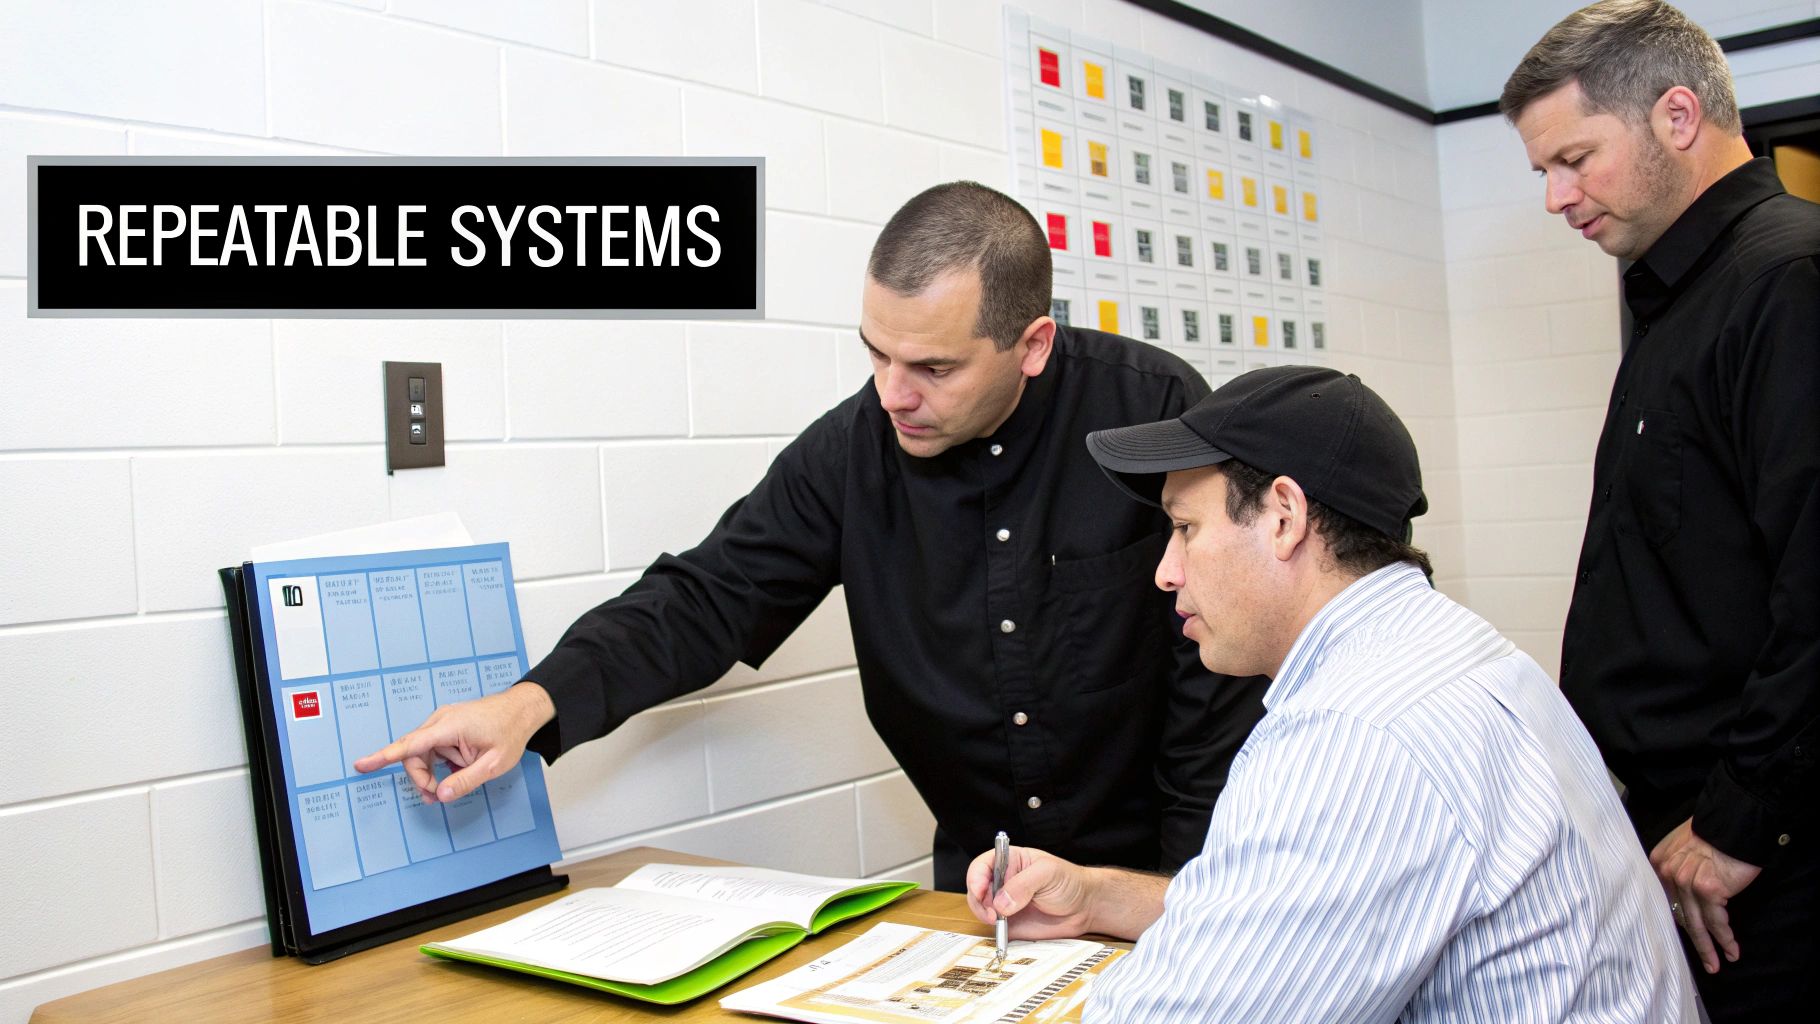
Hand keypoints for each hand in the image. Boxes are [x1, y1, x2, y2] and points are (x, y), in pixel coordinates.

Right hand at [352, 682, 554, 802]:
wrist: (522, 709)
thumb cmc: (511, 731)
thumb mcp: (494, 764)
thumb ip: (466, 781)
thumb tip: (441, 795)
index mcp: (450, 726)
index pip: (409, 744)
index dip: (383, 757)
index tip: (361, 765)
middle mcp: (440, 721)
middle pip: (414, 755)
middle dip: (421, 778)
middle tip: (436, 797)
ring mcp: (443, 723)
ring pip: (422, 754)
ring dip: (430, 774)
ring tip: (446, 789)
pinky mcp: (447, 727)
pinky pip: (432, 750)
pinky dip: (438, 765)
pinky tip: (455, 772)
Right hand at [964, 845, 1098, 939]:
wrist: (1085, 908)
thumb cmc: (1069, 882)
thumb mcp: (1047, 874)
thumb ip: (1023, 885)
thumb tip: (1000, 903)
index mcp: (1009, 861)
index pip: (982, 865)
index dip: (976, 877)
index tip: (980, 890)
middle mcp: (1003, 881)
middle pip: (976, 888)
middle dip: (979, 900)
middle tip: (993, 913)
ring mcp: (1005, 903)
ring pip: (981, 909)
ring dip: (984, 916)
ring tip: (999, 921)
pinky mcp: (1010, 923)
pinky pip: (994, 928)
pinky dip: (993, 932)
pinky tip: (1001, 933)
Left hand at [1649, 817, 1762, 972]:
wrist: (1735, 822)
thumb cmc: (1714, 834)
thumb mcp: (1685, 847)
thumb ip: (1678, 868)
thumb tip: (1681, 896)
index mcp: (1659, 863)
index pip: (1665, 900)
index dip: (1676, 921)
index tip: (1683, 939)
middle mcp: (1668, 873)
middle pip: (1680, 915)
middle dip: (1693, 941)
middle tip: (1703, 962)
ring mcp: (1687, 882)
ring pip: (1697, 923)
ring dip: (1710, 947)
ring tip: (1717, 964)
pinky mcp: (1708, 889)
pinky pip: (1717, 921)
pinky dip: (1725, 938)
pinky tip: (1732, 950)